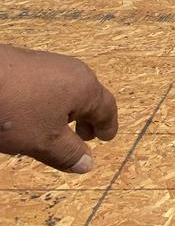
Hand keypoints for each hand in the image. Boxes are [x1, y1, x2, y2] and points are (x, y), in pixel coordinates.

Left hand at [0, 45, 117, 172]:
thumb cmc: (16, 111)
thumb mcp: (44, 141)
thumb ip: (68, 153)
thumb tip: (88, 164)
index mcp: (85, 87)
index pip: (107, 108)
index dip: (108, 126)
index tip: (106, 138)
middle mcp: (72, 70)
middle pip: (88, 96)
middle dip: (87, 118)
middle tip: (83, 137)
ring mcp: (48, 62)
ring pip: (66, 90)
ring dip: (66, 110)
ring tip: (53, 127)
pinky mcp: (25, 61)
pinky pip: (47, 84)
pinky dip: (47, 101)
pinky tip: (30, 112)